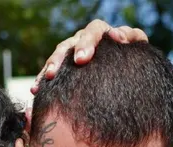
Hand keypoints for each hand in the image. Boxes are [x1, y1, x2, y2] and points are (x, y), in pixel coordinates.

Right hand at [30, 20, 147, 93]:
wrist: (122, 70)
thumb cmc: (131, 57)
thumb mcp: (136, 46)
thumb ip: (132, 38)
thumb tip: (119, 36)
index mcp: (100, 33)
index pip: (94, 31)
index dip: (89, 42)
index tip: (85, 58)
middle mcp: (82, 39)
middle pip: (71, 42)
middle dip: (67, 55)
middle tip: (69, 67)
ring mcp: (70, 53)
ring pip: (58, 55)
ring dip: (52, 66)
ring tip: (49, 77)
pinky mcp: (63, 69)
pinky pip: (49, 72)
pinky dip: (42, 80)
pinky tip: (36, 90)